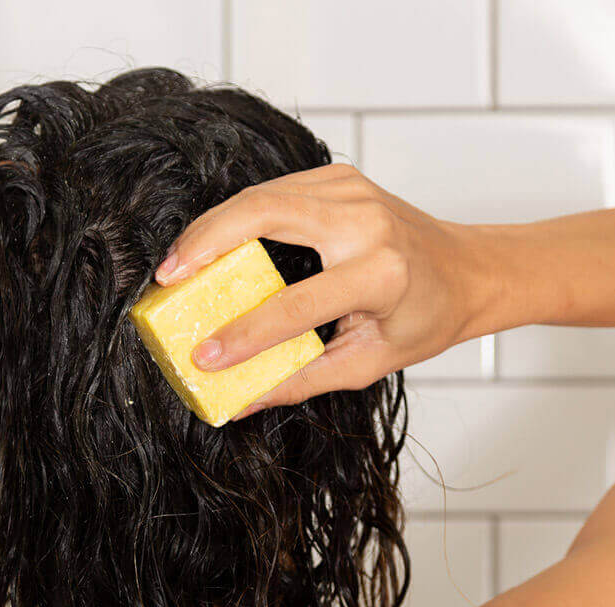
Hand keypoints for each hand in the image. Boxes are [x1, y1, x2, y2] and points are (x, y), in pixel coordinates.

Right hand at [154, 163, 482, 417]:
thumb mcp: (368, 362)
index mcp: (380, 272)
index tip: (203, 356)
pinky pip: (271, 191)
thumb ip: (303, 381)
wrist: (467, 271)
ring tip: (176, 265)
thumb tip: (243, 401)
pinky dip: (233, 217)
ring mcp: (350, 189)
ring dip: (211, 228)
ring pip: (260, 195)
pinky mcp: (337, 178)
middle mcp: (365, 220)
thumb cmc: (424, 318)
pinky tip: (209, 244)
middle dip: (207, 245)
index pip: (295, 304)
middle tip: (167, 280)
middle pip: (265, 215)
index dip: (244, 333)